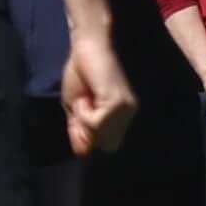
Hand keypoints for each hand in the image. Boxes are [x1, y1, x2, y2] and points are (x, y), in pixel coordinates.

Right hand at [63, 31, 135, 155]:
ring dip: (84, 120)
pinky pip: (95, 123)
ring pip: (100, 136)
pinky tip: (87, 97)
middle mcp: (129, 114)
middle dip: (87, 132)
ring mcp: (126, 109)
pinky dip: (84, 113)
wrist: (85, 50)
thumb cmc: (80, 75)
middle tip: (83, 106)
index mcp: (122, 115)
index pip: (109, 146)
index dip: (90, 139)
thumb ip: (80, 131)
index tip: (80, 117)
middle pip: (105, 146)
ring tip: (85, 99)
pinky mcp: (118, 102)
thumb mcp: (75, 109)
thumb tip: (83, 154)